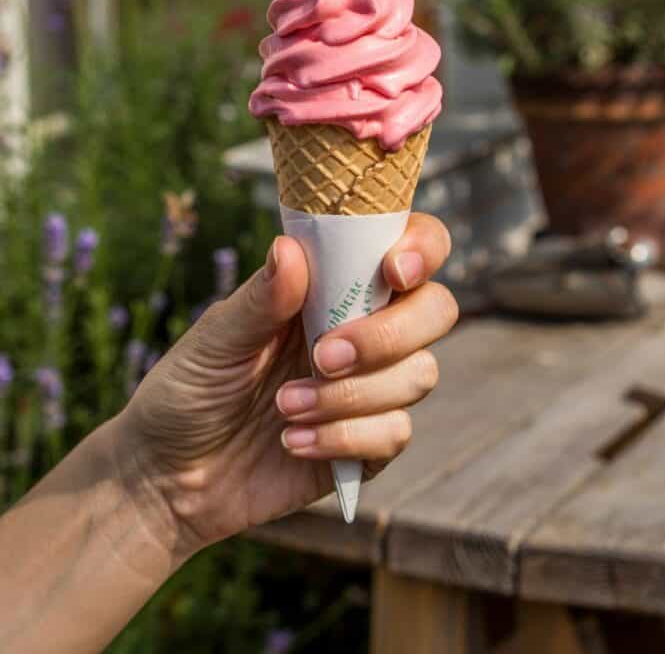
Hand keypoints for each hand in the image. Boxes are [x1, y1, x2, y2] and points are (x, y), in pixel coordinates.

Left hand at [115, 213, 455, 558]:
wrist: (169, 477)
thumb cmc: (188, 389)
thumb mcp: (214, 339)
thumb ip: (261, 298)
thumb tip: (290, 247)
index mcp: (331, 286)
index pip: (409, 248)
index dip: (421, 249)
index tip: (392, 270)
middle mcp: (363, 328)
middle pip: (436, 310)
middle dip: (388, 335)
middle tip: (322, 356)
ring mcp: (371, 386)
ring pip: (419, 373)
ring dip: (353, 394)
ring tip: (283, 408)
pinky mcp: (368, 444)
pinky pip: (396, 433)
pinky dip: (345, 437)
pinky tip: (292, 443)